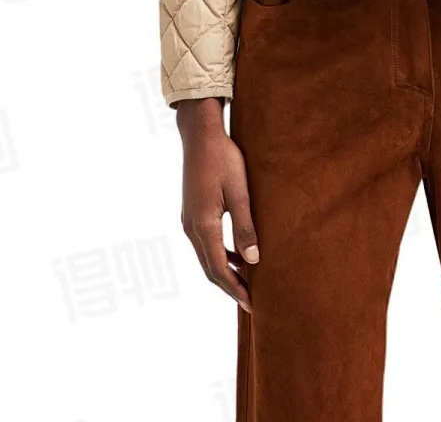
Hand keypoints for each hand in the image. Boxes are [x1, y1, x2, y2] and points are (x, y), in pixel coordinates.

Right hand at [177, 97, 258, 310]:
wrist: (200, 135)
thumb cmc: (223, 159)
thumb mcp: (240, 192)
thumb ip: (245, 227)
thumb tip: (253, 261)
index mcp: (203, 225)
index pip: (219, 269)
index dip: (235, 289)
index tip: (252, 304)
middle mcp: (191, 228)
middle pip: (209, 268)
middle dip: (229, 287)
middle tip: (250, 303)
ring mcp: (188, 220)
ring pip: (206, 257)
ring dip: (224, 272)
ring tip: (245, 284)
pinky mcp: (191, 213)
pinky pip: (204, 243)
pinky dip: (219, 255)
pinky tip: (235, 255)